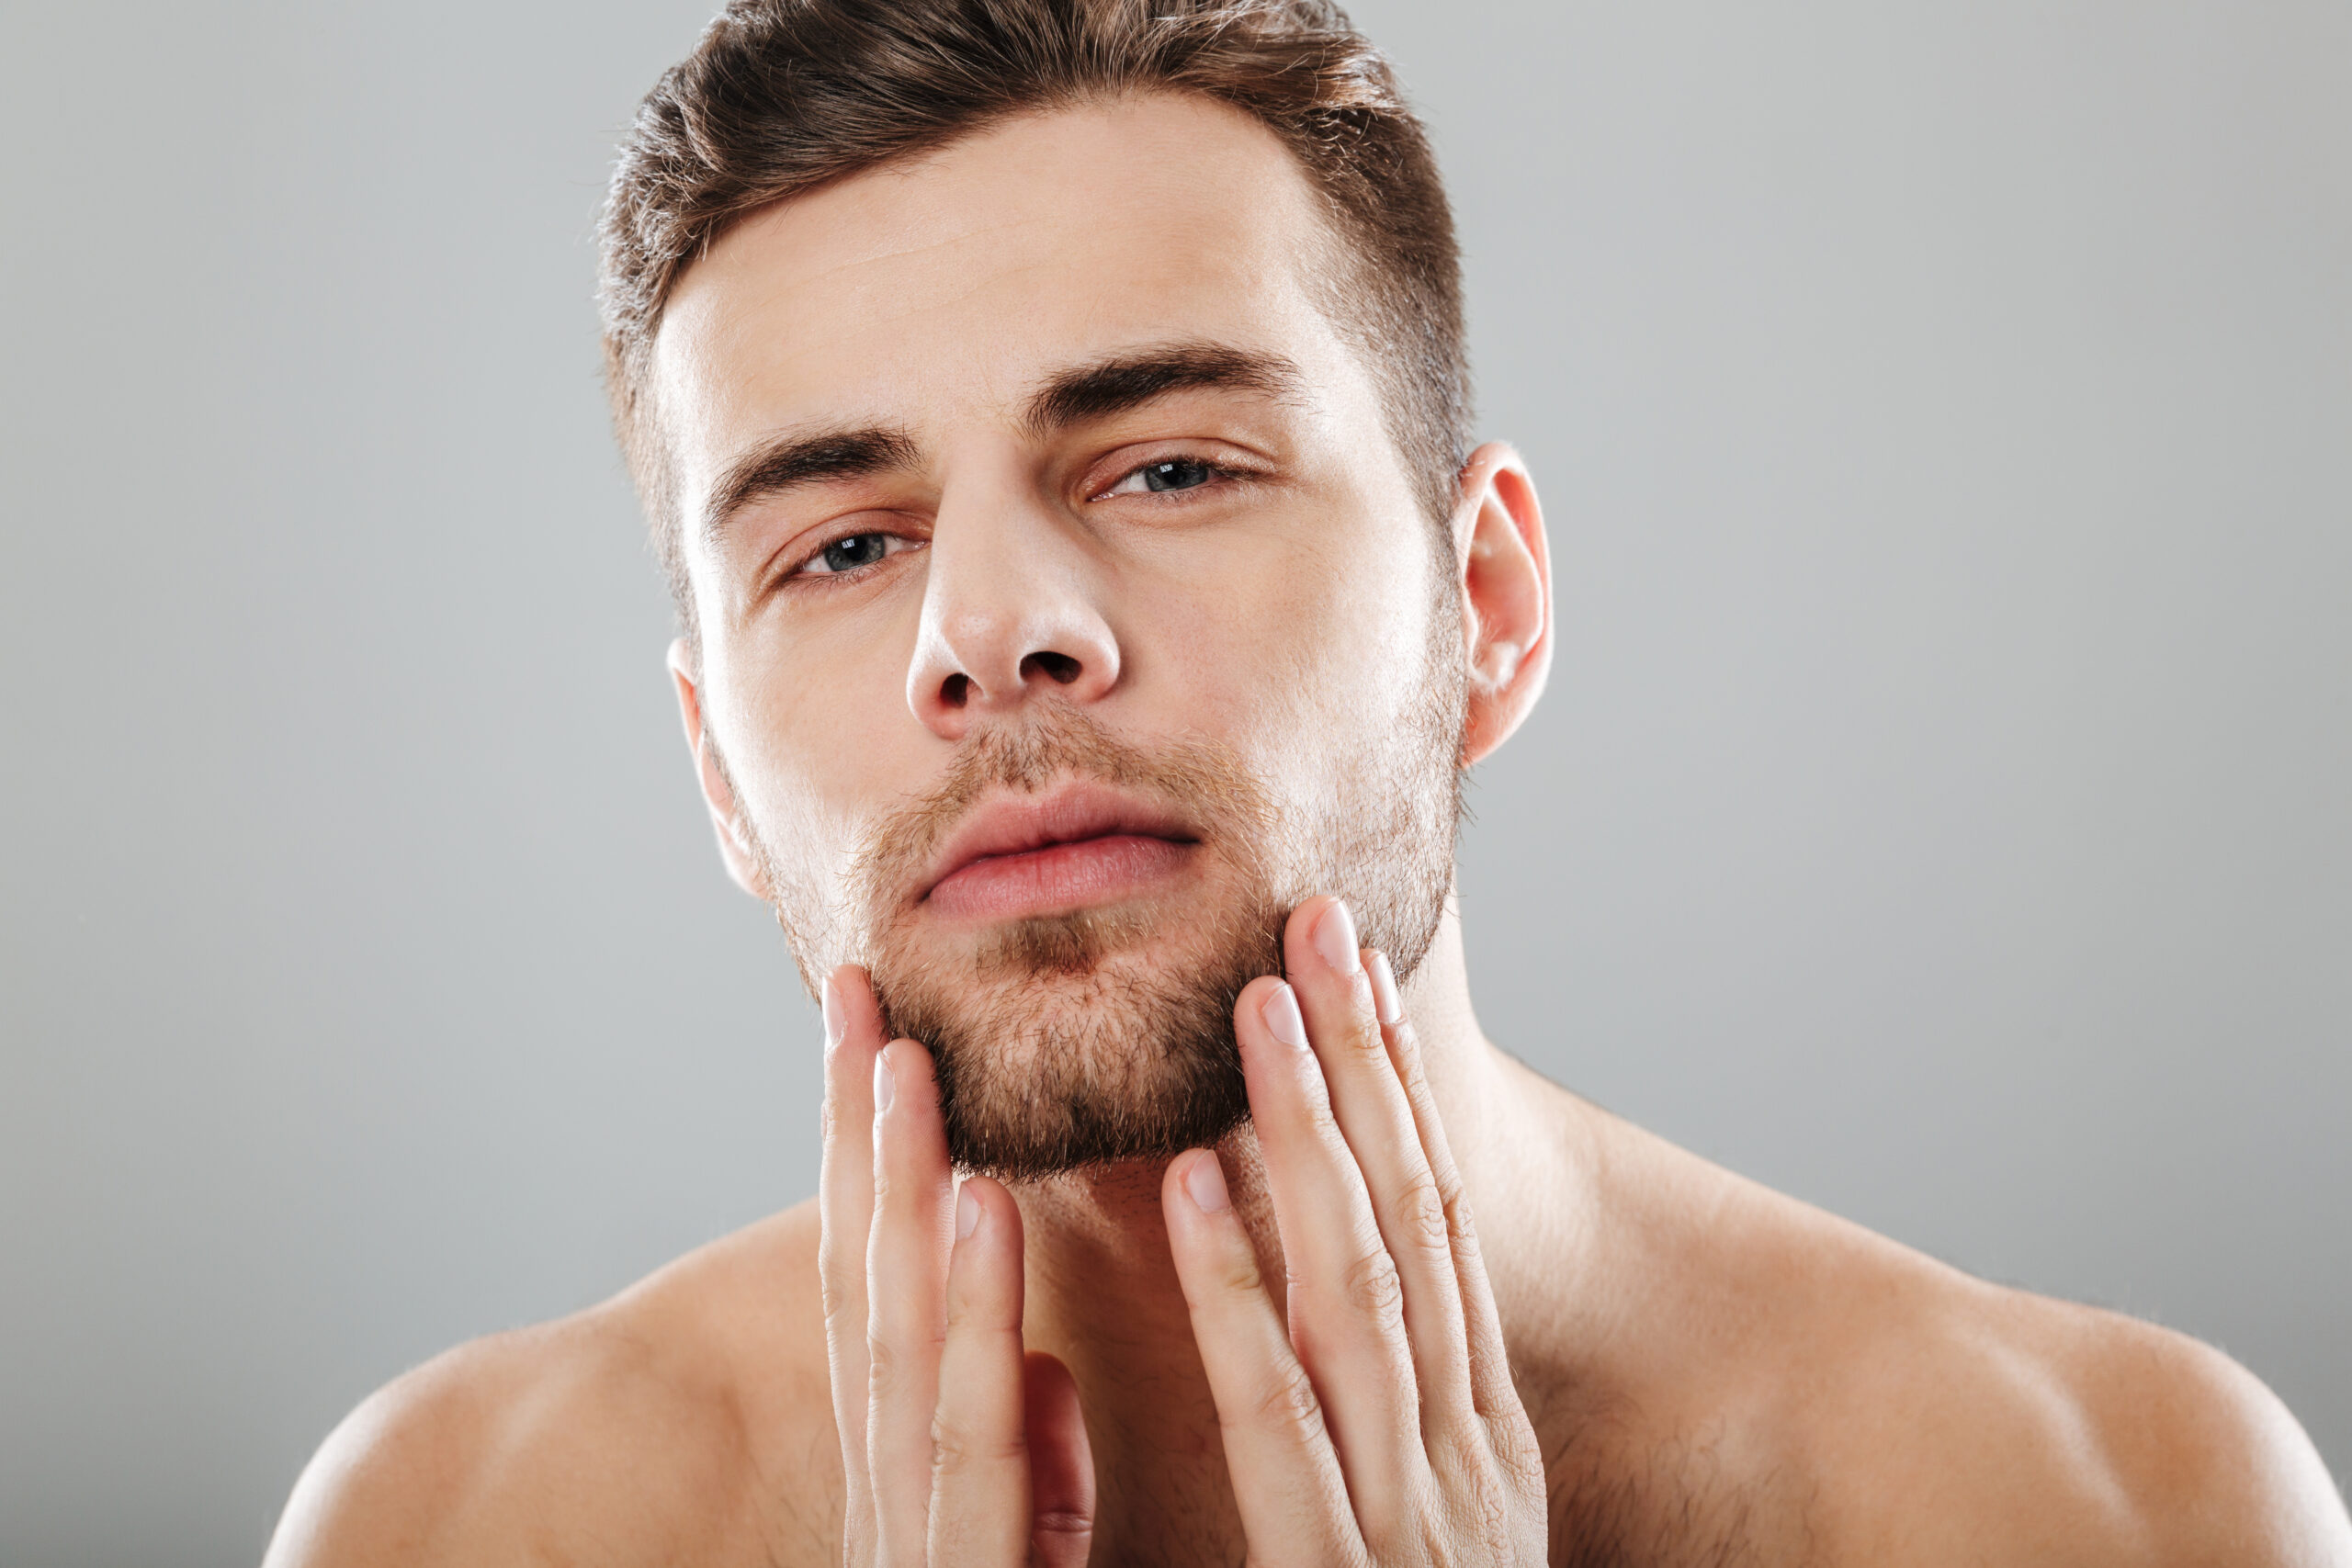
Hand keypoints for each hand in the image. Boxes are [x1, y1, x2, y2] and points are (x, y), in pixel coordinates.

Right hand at [817, 966, 1095, 1567]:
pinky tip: (978, 1204)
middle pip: (867, 1284)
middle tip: (853, 989)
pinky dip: (977, 1314)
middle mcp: (895, 1495)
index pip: (882, 1293)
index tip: (869, 1035)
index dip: (864, 1161)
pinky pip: (977, 1438)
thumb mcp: (1028, 1561)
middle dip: (852, 1135)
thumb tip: (1047, 1368)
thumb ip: (1032, 1472)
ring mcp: (915, 1541)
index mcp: (914, 1483)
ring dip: (900, 1187)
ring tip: (901, 1058)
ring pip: (901, 1334)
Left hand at [1161, 897, 1549, 1564]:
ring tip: (1257, 1006)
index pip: (1440, 1225)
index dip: (1405, 1090)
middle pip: (1410, 1216)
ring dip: (1308, 1132)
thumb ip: (1396, 1435)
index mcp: (1481, 1436)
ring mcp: (1408, 1511)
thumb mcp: (1436, 1536)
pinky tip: (1191, 1185)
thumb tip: (1352, 1324)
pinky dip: (1236, 1291)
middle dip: (1366, 1060)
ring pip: (1355, 1284)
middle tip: (1317, 921)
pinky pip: (1275, 1413)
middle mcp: (1459, 1453)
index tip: (1365, 974)